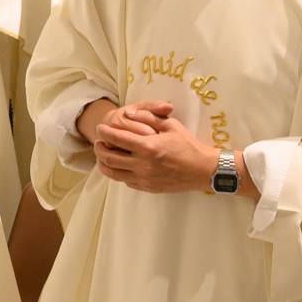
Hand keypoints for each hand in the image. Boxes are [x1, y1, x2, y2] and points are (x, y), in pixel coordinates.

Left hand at [89, 100, 221, 192]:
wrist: (203, 170)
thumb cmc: (188, 145)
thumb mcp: (170, 125)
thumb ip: (148, 117)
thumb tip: (129, 113)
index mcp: (147, 147)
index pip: (116, 138)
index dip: (104, 132)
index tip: (100, 128)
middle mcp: (142, 164)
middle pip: (109, 157)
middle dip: (99, 148)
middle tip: (98, 141)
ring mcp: (144, 178)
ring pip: (113, 173)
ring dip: (103, 163)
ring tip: (103, 155)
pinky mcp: (147, 188)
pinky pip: (125, 181)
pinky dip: (118, 173)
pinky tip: (119, 166)